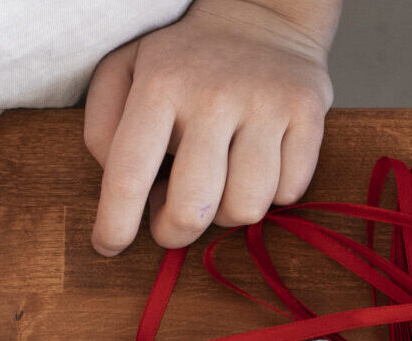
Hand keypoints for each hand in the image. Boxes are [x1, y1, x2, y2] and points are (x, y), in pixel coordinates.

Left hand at [86, 0, 335, 254]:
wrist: (259, 14)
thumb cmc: (182, 60)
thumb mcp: (123, 72)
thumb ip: (104, 130)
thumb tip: (124, 192)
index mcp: (159, 84)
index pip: (127, 175)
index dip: (115, 225)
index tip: (108, 246)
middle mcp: (214, 95)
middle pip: (193, 208)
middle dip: (175, 233)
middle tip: (171, 222)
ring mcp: (266, 104)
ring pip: (247, 208)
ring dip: (228, 214)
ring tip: (218, 186)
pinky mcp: (307, 112)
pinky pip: (290, 193)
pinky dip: (272, 195)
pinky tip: (256, 168)